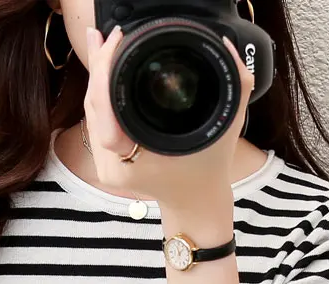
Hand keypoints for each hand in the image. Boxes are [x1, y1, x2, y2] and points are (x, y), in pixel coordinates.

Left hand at [83, 25, 254, 209]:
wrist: (196, 203)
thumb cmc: (209, 169)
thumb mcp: (227, 124)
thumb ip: (236, 84)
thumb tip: (226, 45)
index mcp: (132, 162)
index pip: (104, 111)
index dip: (104, 72)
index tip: (116, 43)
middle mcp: (113, 165)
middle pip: (93, 106)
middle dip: (98, 65)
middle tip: (108, 35)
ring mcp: (106, 164)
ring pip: (92, 111)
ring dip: (96, 75)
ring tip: (102, 42)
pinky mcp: (108, 159)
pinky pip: (98, 120)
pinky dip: (100, 93)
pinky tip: (102, 69)